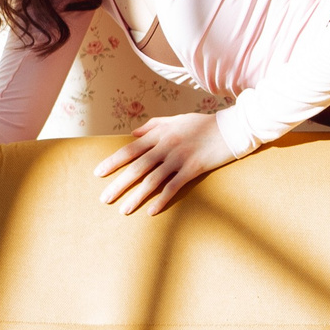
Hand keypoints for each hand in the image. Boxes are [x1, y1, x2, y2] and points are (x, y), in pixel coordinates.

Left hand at [93, 110, 233, 217]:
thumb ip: (153, 126)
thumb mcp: (176, 119)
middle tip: (104, 198)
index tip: (98, 173)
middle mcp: (167, 145)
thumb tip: (132, 134)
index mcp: (160, 134)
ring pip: (152, 179)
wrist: (232, 128)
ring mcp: (180, 157)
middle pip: (137, 167)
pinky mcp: (194, 168)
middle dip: (119, 184)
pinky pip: (174, 186)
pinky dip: (162, 199)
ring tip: (124, 210)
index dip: (113, 161)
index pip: (131, 149)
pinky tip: (152, 211)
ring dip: (136, 196)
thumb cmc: (203, 124)